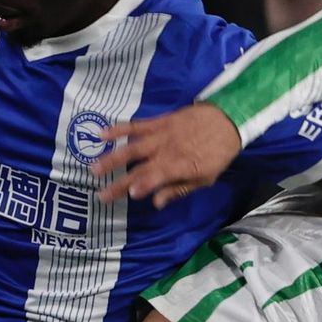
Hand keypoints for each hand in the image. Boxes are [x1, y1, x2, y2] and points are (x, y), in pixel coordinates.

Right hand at [93, 102, 240, 205]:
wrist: (227, 119)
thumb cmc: (217, 154)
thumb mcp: (205, 178)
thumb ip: (179, 189)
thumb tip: (156, 202)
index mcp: (179, 166)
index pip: (156, 178)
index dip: (143, 186)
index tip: (130, 195)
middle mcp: (166, 151)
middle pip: (139, 168)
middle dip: (119, 182)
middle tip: (102, 194)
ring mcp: (160, 135)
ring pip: (132, 147)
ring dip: (111, 158)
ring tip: (94, 168)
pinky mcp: (158, 122)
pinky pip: (135, 126)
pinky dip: (118, 129)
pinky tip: (102, 135)